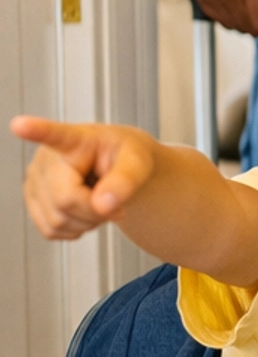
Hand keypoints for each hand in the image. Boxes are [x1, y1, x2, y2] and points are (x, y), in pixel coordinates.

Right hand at [12, 117, 157, 239]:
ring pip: (57, 221)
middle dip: (95, 211)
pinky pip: (51, 230)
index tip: (19, 125)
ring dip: (86, 222)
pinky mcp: (32, 200)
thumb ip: (125, 181)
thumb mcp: (138, 163)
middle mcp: (47, 157)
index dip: (35, 130)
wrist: (119, 168)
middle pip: (65, 201)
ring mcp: (34, 179)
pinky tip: (83, 211)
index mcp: (75, 139)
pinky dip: (74, 229)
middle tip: (113, 201)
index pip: (53, 134)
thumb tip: (102, 206)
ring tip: (98, 202)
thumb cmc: (126, 158)